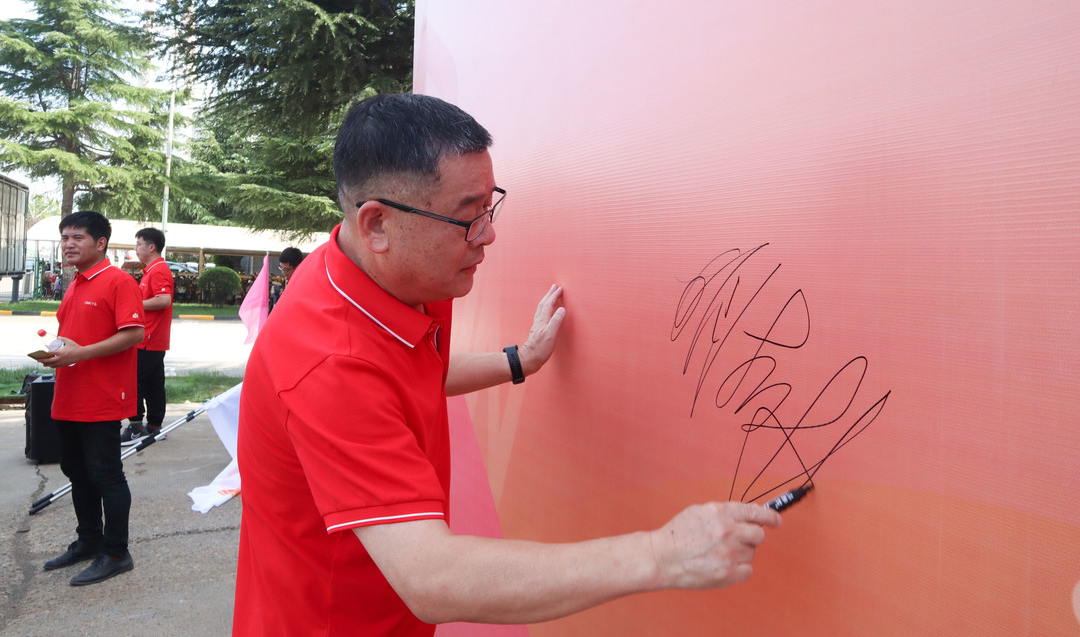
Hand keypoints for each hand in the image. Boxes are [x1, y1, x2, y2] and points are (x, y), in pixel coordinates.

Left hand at [41, 337, 81, 367]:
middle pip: (49, 360)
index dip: (46, 353)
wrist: (82, 354)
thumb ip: (63, 338)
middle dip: (43, 360)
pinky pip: (56, 366)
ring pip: (52, 365)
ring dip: (46, 364)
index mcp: (61, 352)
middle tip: (38, 360)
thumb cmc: (76, 347)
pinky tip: (50, 366)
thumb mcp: (69, 341)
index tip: (44, 352)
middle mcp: (60, 358)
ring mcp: (62, 362)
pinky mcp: (64, 364)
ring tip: (42, 364)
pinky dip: (52, 366)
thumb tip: (58, 337)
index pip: (51, 353)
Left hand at [518, 284, 565, 375]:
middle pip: (543, 304)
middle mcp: (539, 321)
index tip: (560, 289)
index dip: (554, 296)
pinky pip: (541, 314)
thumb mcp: (550, 335)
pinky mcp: (537, 330)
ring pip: (541, 308)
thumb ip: (556, 321)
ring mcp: (537, 325)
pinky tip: (545, 311)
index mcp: (542, 321)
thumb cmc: (540, 349)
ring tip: (550, 295)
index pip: (549, 305)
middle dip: (549, 295)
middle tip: (554, 287)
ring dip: (546, 300)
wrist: (529, 359)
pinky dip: (544, 308)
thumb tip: (562, 309)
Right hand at [649, 502, 781, 589]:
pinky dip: (738, 569)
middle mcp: (728, 532)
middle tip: (738, 539)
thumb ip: (725, 512)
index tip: (776, 521)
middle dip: (751, 536)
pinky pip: (747, 570)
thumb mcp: (699, 511)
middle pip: (759, 535)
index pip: (757, 513)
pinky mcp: (727, 574)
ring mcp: (729, 554)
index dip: (771, 517)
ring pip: (751, 554)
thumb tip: (749, 515)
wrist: (661, 558)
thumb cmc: (677, 534)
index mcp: (721, 513)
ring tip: (719, 553)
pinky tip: (721, 565)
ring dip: (740, 553)